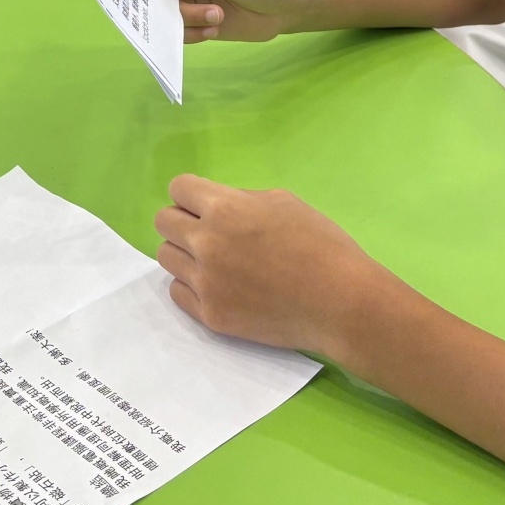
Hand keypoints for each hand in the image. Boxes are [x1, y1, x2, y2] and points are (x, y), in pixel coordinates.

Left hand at [155, 175, 383, 354]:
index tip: (205, 204)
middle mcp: (206, 244)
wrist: (341, 302)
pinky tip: (219, 285)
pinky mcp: (210, 316)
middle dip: (183, 220)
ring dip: (185, 253)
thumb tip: (215, 206)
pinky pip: (178, 292)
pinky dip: (192, 285)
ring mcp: (205, 283)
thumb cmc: (320, 244)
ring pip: (166, 257)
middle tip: (209, 231)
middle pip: (163, 222)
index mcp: (224, 209)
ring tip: (216, 260)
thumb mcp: (283, 202)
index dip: (192, 194)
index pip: (178, 188)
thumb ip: (240, 200)